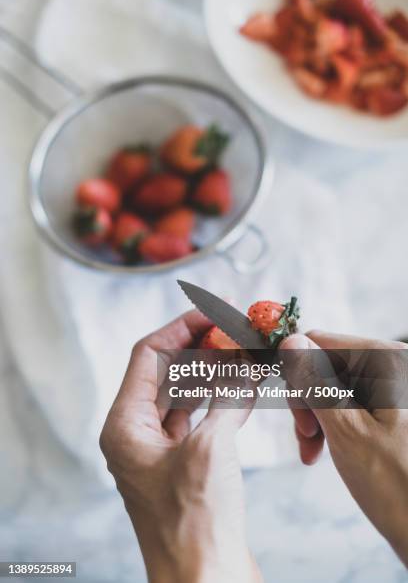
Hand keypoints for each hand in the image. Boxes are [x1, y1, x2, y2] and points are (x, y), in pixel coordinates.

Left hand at [100, 310, 261, 582]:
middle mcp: (138, 434)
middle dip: (203, 349)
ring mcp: (162, 450)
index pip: (149, 355)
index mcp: (125, 425)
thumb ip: (227, 396)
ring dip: (217, 373)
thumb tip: (245, 360)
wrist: (206, 580)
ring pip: (188, 395)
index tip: (213, 312)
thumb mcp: (211, 447)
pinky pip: (204, 419)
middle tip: (236, 331)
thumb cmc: (195, 523)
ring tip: (246, 353)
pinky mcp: (187, 465)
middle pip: (169, 372)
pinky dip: (225, 400)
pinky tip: (248, 386)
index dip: (181, 328)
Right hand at [281, 331, 407, 566]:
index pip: (322, 342)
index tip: (290, 407)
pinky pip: (347, 403)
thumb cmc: (398, 486)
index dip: (296, 370)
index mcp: (388, 361)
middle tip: (306, 437)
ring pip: (331, 386)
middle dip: (307, 400)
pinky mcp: (390, 408)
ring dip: (315, 417)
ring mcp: (393, 388)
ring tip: (312, 451)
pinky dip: (330, 424)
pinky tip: (323, 451)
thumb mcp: (345, 429)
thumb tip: (290, 341)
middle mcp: (394, 367)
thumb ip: (315, 380)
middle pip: (326, 364)